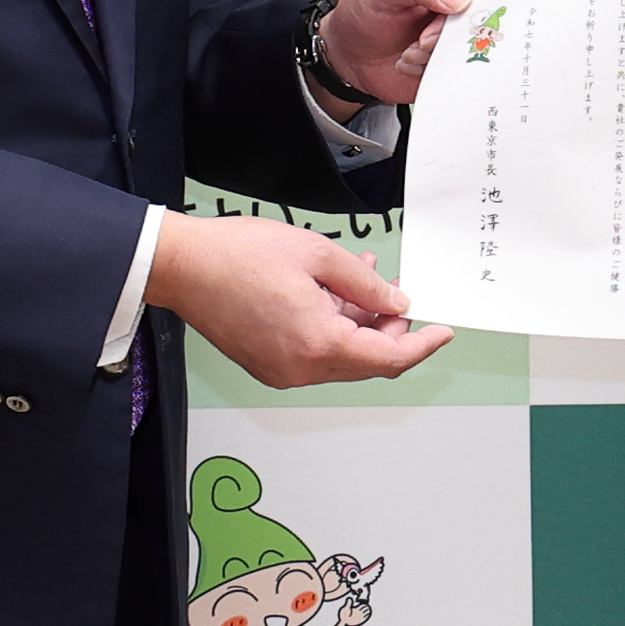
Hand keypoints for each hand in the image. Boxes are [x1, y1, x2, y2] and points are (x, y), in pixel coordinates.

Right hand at [146, 210, 453, 389]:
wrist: (183, 266)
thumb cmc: (237, 256)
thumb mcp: (318, 254)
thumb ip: (365, 284)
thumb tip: (395, 303)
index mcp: (318, 343)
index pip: (389, 358)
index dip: (421, 344)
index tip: (441, 332)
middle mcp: (300, 368)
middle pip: (367, 361)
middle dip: (390, 329)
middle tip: (396, 292)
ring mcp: (281, 371)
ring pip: (341, 357)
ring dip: (359, 325)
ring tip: (361, 281)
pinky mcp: (267, 365)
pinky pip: (315, 354)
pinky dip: (333, 329)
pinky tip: (332, 294)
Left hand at [317, 0, 489, 106]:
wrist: (350, 53)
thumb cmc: (364, 10)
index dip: (467, 5)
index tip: (439, 18)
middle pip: (486, 19)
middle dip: (449, 38)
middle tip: (421, 39)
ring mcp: (464, 30)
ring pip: (476, 50)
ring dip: (438, 58)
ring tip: (411, 49)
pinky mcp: (459, 58)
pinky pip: (465, 72)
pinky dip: (435, 72)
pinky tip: (414, 61)